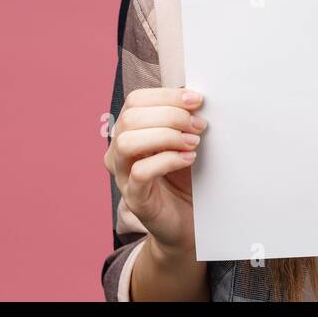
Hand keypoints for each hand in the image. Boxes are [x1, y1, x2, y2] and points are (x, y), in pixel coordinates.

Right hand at [103, 87, 207, 255]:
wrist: (187, 221)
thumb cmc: (185, 177)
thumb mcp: (185, 140)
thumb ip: (184, 119)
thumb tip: (197, 96)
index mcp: (129, 132)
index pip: (135, 101)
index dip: (166, 95)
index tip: (196, 100)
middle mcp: (119, 152)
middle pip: (130, 118)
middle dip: (170, 115)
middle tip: (199, 125)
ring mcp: (123, 176)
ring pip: (127, 142)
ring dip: (166, 136)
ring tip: (193, 142)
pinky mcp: (135, 199)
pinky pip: (141, 172)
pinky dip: (168, 160)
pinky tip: (188, 158)